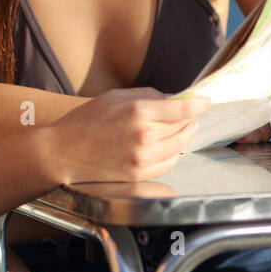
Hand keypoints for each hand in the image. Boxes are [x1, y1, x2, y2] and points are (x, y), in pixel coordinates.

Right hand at [42, 88, 209, 184]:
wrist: (64, 152)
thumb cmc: (85, 121)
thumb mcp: (115, 97)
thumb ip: (146, 96)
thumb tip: (170, 100)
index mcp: (139, 112)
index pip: (183, 110)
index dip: (199, 104)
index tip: (206, 101)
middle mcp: (145, 137)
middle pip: (184, 127)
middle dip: (190, 119)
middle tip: (190, 114)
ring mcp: (144, 159)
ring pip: (180, 146)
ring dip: (184, 136)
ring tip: (181, 128)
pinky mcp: (140, 175)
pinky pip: (169, 163)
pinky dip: (174, 152)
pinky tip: (168, 145)